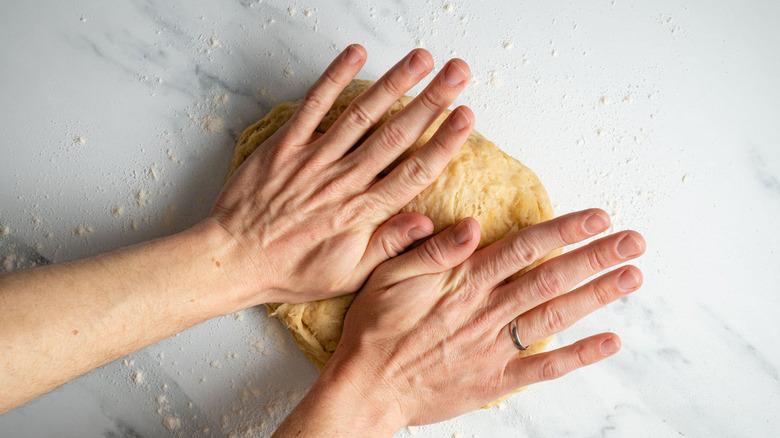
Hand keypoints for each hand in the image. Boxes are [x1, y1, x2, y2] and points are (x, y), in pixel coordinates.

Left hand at [206, 44, 473, 304]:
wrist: (232, 259)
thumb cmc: (290, 270)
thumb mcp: (346, 275)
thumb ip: (387, 247)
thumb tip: (426, 224)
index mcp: (362, 212)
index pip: (414, 172)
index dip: (444, 142)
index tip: (466, 116)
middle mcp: (343, 181)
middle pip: (396, 135)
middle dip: (431, 100)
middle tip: (458, 72)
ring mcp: (313, 160)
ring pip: (362, 115)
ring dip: (394, 84)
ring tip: (422, 59)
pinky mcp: (285, 146)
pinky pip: (313, 107)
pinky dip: (334, 79)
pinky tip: (356, 55)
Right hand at [323, 209, 644, 428]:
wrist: (367, 388)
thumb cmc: (375, 329)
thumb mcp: (388, 276)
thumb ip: (431, 250)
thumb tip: (470, 225)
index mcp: (463, 282)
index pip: (523, 248)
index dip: (564, 231)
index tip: (598, 217)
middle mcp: (486, 311)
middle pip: (550, 278)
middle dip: (595, 257)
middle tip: (634, 241)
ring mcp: (494, 347)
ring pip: (555, 316)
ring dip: (596, 296)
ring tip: (632, 277)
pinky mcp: (495, 379)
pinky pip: (544, 367)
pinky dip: (580, 355)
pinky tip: (610, 341)